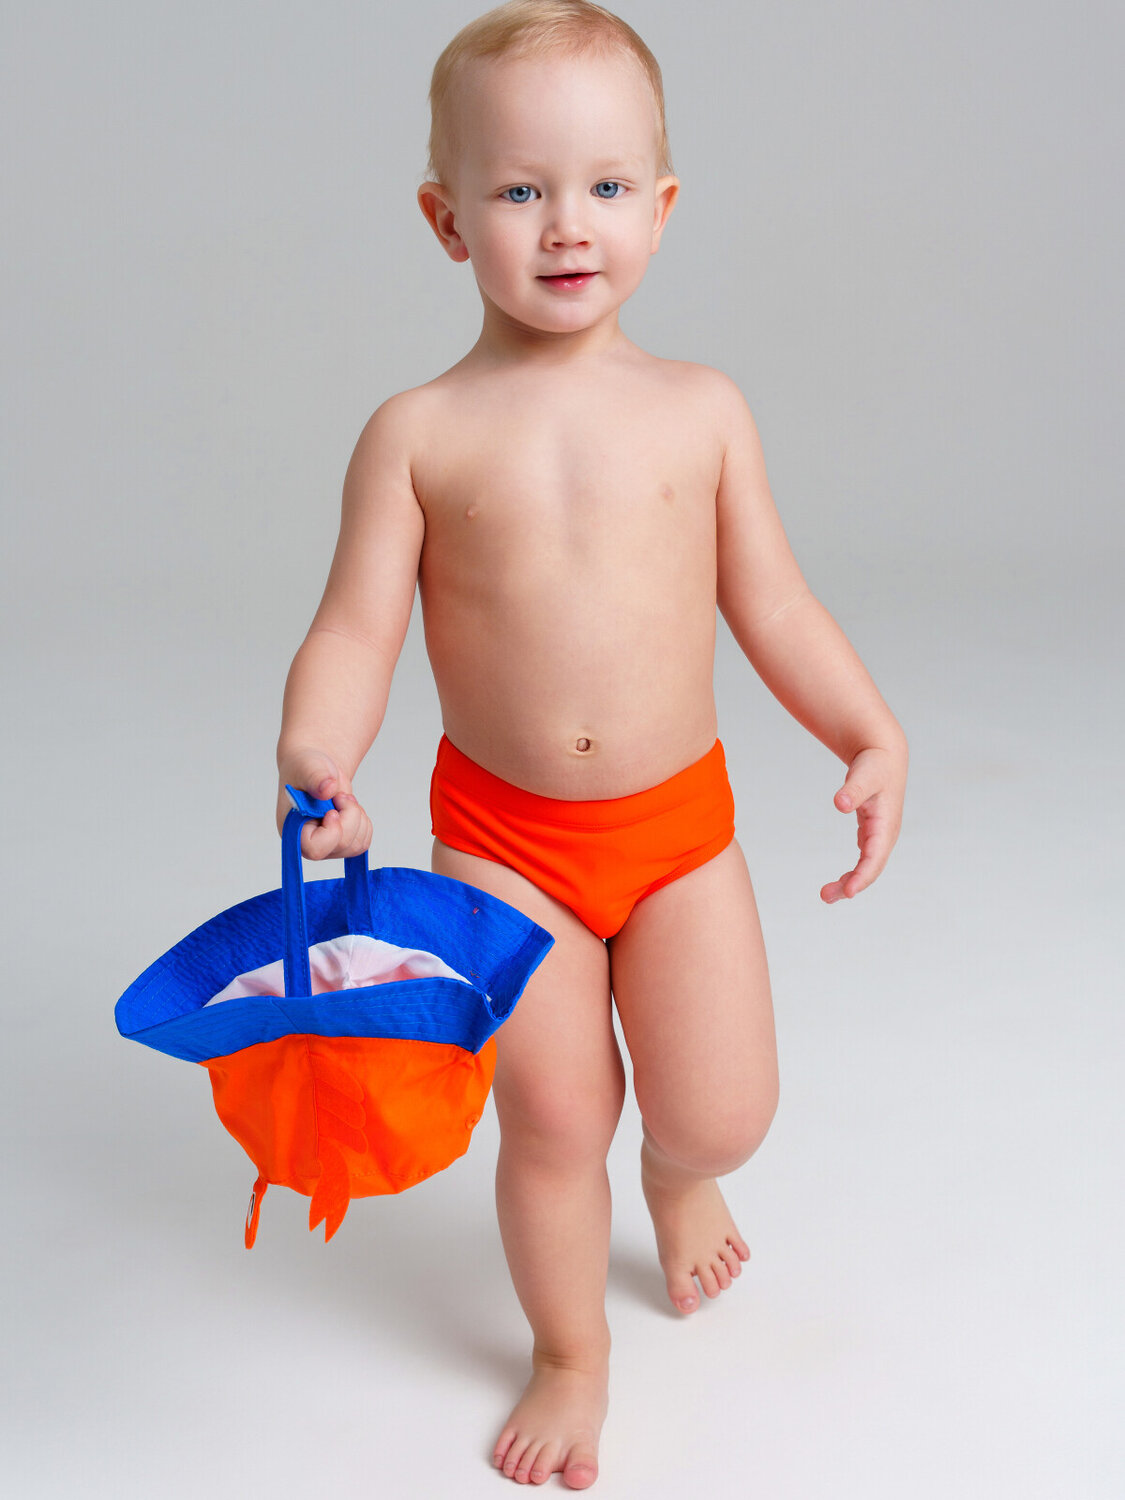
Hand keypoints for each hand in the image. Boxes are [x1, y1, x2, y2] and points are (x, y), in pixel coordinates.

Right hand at [275, 750, 372, 860]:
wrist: (318, 769)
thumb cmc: (306, 768)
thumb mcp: (308, 767)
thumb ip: (315, 777)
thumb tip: (327, 789)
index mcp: (292, 829)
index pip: (315, 849)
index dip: (331, 832)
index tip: (332, 811)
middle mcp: (308, 843)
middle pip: (342, 844)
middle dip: (349, 815)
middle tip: (339, 796)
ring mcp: (327, 846)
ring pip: (356, 844)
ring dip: (357, 818)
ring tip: (342, 800)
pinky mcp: (342, 843)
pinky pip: (363, 842)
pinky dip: (363, 822)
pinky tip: (348, 808)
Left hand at [820, 742, 906, 902]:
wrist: (883, 755)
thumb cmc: (875, 764)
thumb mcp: (865, 774)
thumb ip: (853, 789)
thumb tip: (841, 803)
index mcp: (886, 825)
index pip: (875, 858)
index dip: (862, 876)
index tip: (847, 892)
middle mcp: (886, 834)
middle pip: (871, 868)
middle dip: (851, 885)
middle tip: (825, 897)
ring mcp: (880, 835)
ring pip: (867, 866)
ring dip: (850, 882)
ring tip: (827, 895)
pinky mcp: (872, 832)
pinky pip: (864, 859)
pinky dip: (853, 872)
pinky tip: (840, 882)